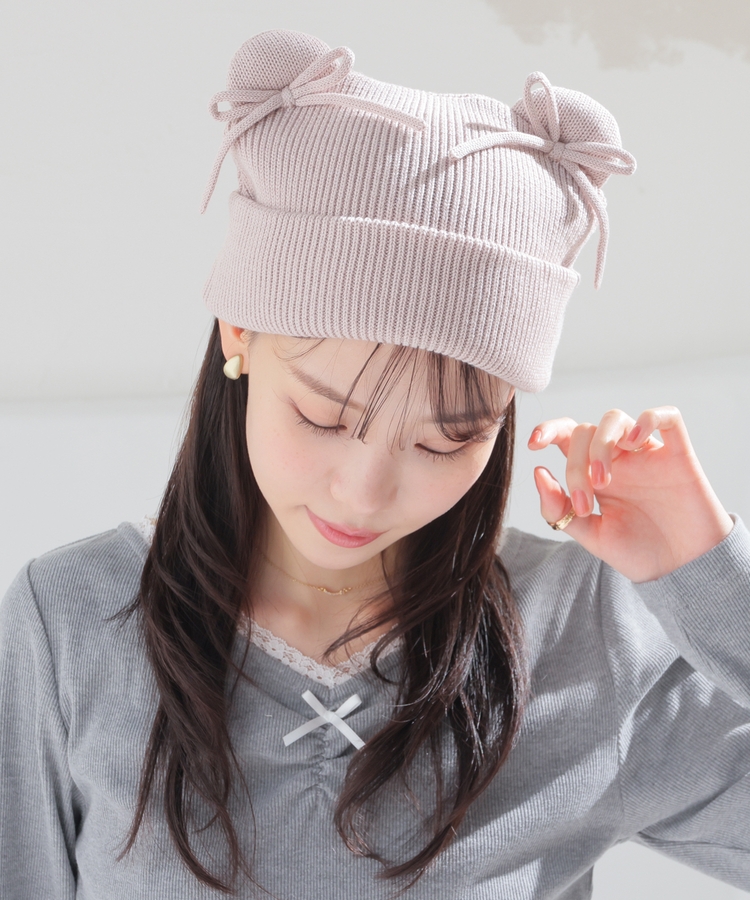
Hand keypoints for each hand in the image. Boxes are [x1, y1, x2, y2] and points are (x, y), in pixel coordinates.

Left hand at [528, 406, 733, 582]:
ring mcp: (647, 454)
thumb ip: (560, 509)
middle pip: (585, 432)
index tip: (533, 445)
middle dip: (575, 464)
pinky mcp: (678, 455)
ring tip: (603, 480)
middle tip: (583, 502)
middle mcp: (618, 459)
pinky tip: (635, 441)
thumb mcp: (591, 535)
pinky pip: (667, 417)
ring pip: (615, 418)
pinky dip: (648, 419)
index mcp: (594, 474)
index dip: (548, 430)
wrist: (682, 570)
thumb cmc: (639, 552)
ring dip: (601, 444)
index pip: (567, 437)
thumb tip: (538, 473)